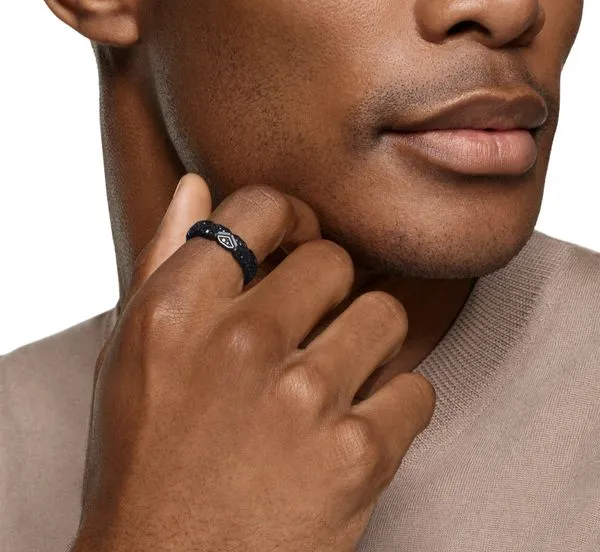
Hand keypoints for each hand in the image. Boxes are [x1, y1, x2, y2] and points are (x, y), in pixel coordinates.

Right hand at [72, 173, 435, 551]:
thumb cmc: (147, 461)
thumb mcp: (131, 354)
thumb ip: (164, 262)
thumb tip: (193, 190)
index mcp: (178, 311)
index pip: (262, 207)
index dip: (289, 220)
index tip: (296, 248)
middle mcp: (241, 344)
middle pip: (335, 260)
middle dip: (329, 292)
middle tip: (308, 333)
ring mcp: (303, 399)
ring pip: (386, 315)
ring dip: (368, 347)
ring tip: (333, 385)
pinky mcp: (357, 456)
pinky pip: (416, 390)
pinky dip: (395, 411)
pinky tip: (354, 433)